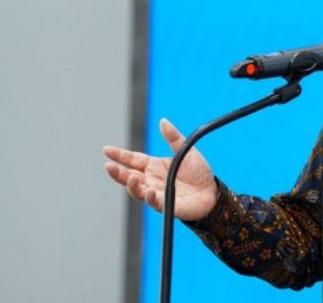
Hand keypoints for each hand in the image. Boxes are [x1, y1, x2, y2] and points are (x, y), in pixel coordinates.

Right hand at [103, 118, 217, 220]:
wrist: (212, 192)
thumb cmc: (199, 173)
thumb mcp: (186, 150)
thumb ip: (174, 138)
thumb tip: (163, 121)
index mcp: (154, 166)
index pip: (132, 159)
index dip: (119, 155)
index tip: (106, 149)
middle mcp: (151, 179)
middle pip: (129, 176)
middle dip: (117, 172)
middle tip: (108, 166)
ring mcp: (156, 193)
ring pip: (137, 190)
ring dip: (131, 185)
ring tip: (131, 177)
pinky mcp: (166, 204)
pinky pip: (154, 202)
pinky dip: (150, 197)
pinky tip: (149, 191)